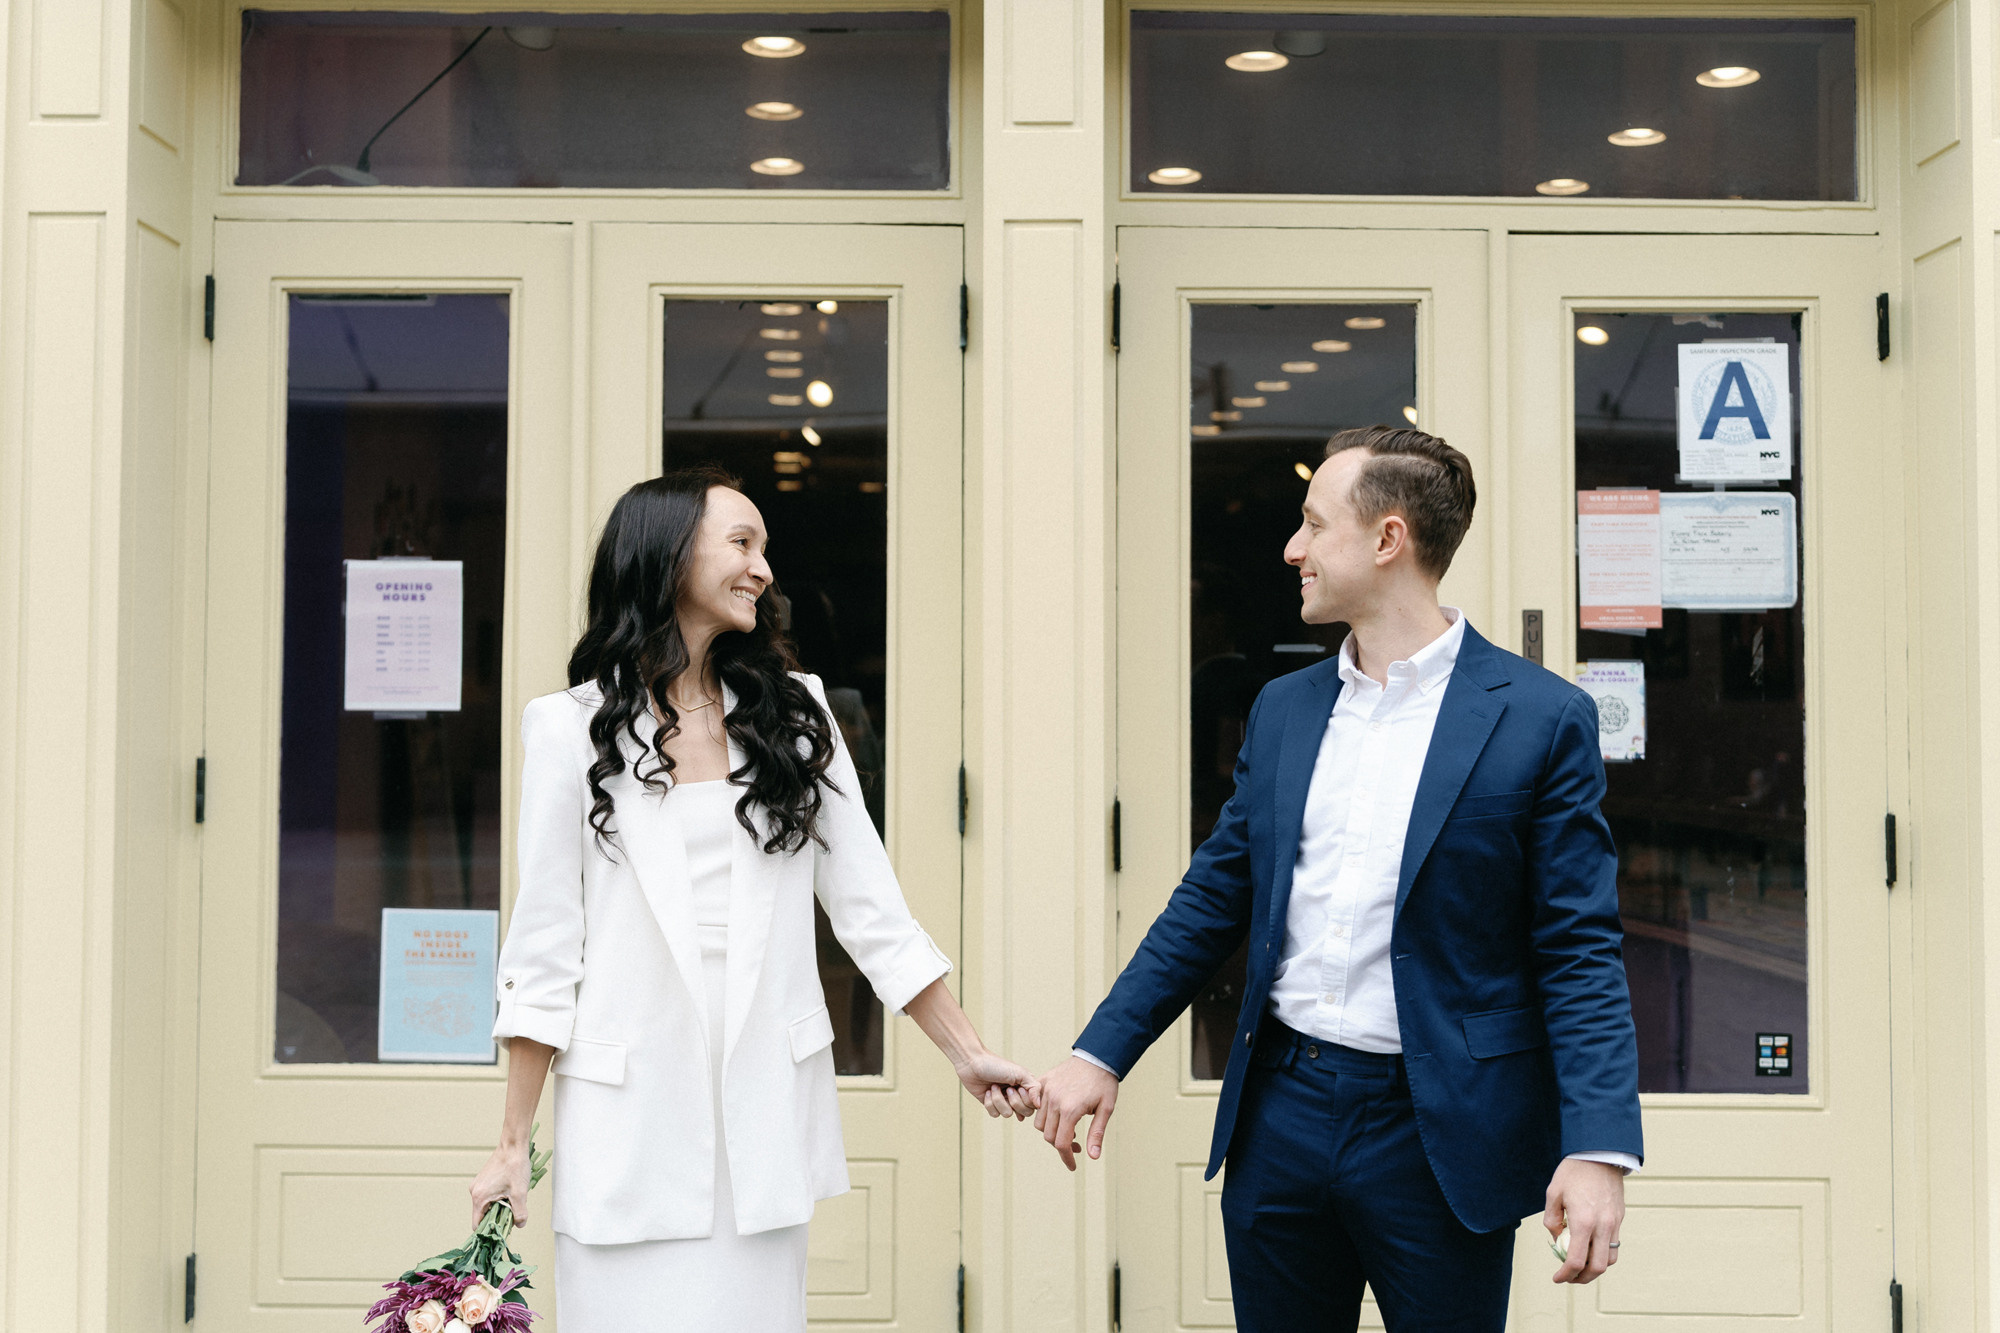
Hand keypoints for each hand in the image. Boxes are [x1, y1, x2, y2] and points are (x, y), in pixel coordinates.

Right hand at [469, 1141, 531, 1227]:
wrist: (513, 1145)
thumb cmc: (515, 1166)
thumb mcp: (520, 1193)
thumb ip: (519, 1213)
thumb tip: (519, 1225)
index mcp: (479, 1197)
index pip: (477, 1224)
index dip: (489, 1231)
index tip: (501, 1231)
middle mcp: (474, 1192)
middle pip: (482, 1215)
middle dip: (497, 1217)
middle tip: (512, 1214)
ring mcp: (478, 1185)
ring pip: (486, 1205)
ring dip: (499, 1206)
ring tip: (512, 1199)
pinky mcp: (483, 1179)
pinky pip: (488, 1195)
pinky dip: (498, 1198)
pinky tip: (509, 1191)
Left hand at [957, 1049, 1039, 1119]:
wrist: (972, 1064)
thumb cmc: (996, 1065)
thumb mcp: (1019, 1073)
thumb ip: (1034, 1087)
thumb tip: (1039, 1105)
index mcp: (1025, 1087)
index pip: (1033, 1106)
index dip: (1025, 1100)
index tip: (1017, 1087)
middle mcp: (1016, 1095)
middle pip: (1024, 1113)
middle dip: (1013, 1102)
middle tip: (1007, 1089)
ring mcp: (1004, 1101)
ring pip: (1007, 1114)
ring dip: (999, 1100)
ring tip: (994, 1087)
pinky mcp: (991, 1104)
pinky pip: (995, 1114)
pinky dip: (990, 1103)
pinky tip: (987, 1092)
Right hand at [1033, 1056, 1119, 1169]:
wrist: (1097, 1056)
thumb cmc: (1104, 1083)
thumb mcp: (1106, 1109)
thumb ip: (1096, 1134)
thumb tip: (1092, 1156)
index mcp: (1070, 1109)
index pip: (1061, 1143)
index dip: (1067, 1158)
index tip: (1073, 1166)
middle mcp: (1054, 1100)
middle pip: (1049, 1135)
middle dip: (1061, 1146)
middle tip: (1076, 1146)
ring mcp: (1046, 1090)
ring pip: (1040, 1122)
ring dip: (1052, 1131)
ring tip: (1069, 1128)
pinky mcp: (1043, 1082)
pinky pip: (1034, 1104)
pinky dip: (1041, 1114)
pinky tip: (1056, 1115)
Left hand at [1543, 1158, 1624, 1283]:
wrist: (1599, 1154)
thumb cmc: (1573, 1172)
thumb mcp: (1553, 1194)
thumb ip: (1552, 1220)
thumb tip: (1557, 1239)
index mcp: (1584, 1222)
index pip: (1577, 1260)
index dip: (1566, 1274)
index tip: (1557, 1278)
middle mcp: (1603, 1226)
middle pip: (1598, 1267)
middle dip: (1583, 1278)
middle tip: (1569, 1277)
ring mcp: (1614, 1223)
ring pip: (1611, 1259)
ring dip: (1596, 1268)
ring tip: (1581, 1266)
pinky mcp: (1620, 1218)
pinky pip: (1614, 1244)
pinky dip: (1603, 1253)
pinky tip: (1590, 1247)